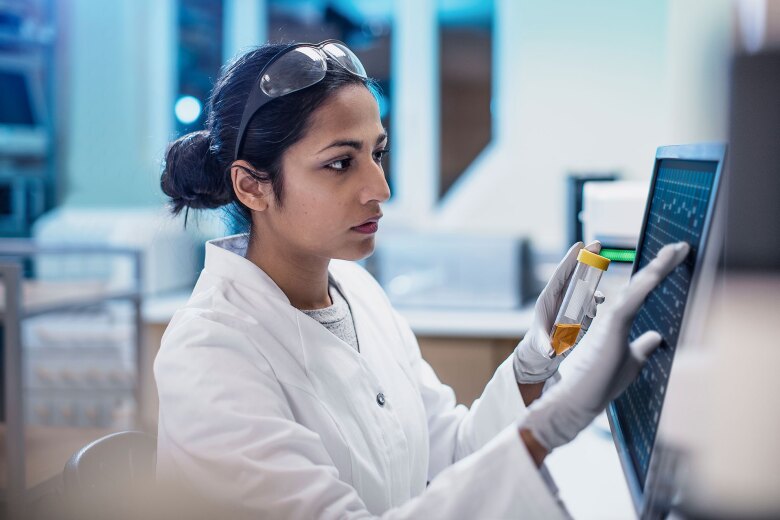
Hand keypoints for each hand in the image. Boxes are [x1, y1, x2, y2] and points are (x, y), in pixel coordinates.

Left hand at [513, 241, 603, 383]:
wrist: (544, 354)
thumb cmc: (538, 346)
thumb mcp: (540, 346)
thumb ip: (545, 346)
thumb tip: (551, 352)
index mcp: (548, 299)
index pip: (560, 275)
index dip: (569, 260)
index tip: (579, 245)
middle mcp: (561, 298)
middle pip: (574, 274)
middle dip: (585, 258)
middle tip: (597, 243)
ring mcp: (571, 304)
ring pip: (584, 286)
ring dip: (593, 279)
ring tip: (600, 277)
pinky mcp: (580, 312)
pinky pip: (590, 301)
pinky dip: (596, 299)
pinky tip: (600, 300)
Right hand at [522, 242, 690, 450]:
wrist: (581, 398)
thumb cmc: (601, 383)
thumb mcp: (632, 361)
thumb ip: (643, 347)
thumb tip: (656, 336)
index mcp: (620, 322)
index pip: (642, 293)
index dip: (659, 275)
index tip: (676, 259)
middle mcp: (615, 315)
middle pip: (641, 284)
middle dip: (662, 264)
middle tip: (680, 246)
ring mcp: (612, 318)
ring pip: (638, 287)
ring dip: (658, 268)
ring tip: (675, 250)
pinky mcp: (612, 325)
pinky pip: (632, 299)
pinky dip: (646, 284)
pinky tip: (659, 271)